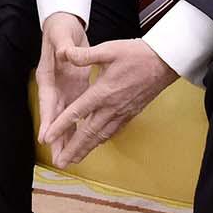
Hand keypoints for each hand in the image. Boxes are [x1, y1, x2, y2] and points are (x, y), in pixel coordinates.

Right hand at [36, 12, 90, 159]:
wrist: (64, 25)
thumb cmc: (60, 29)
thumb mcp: (61, 34)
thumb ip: (63, 45)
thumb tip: (63, 53)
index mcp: (48, 76)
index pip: (47, 101)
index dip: (48, 120)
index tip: (46, 138)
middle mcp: (54, 87)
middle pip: (55, 117)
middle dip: (57, 139)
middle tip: (59, 159)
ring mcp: (64, 90)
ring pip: (66, 119)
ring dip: (68, 138)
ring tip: (70, 159)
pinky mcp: (75, 90)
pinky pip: (77, 113)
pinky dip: (79, 127)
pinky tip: (84, 140)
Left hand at [42, 39, 178, 167]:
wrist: (163, 62)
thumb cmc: (137, 54)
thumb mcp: (108, 49)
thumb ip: (85, 55)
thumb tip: (65, 53)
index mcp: (102, 92)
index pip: (77, 112)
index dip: (60, 126)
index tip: (48, 138)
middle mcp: (111, 107)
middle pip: (88, 133)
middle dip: (73, 149)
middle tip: (60, 162)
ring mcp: (122, 112)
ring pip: (100, 136)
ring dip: (86, 149)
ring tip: (74, 160)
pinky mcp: (130, 113)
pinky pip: (112, 131)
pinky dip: (101, 140)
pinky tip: (95, 144)